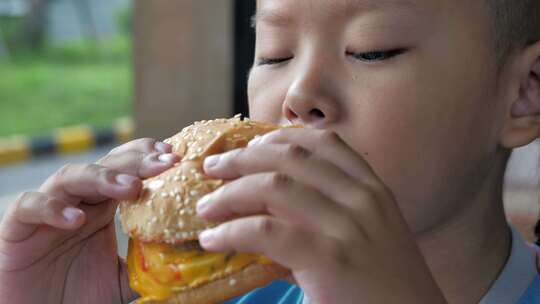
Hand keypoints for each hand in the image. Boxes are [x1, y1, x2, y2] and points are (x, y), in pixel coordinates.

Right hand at [0, 139, 179, 303]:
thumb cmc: (78, 294)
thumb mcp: (123, 280)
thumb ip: (149, 268)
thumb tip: (189, 263)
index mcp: (103, 208)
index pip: (126, 170)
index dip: (147, 158)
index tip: (175, 157)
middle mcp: (78, 202)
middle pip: (105, 167)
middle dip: (136, 162)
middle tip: (164, 165)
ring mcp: (48, 211)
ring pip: (70, 177)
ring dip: (102, 177)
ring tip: (131, 187)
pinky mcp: (17, 227)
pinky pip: (29, 206)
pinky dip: (51, 208)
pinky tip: (76, 219)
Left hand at [196, 129, 446, 303]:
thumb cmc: (385, 285)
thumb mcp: (370, 234)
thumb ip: (332, 211)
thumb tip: (273, 203)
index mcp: (372, 189)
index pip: (323, 143)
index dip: (278, 138)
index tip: (249, 146)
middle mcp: (362, 198)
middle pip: (290, 158)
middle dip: (243, 158)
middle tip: (213, 167)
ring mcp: (347, 226)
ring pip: (273, 187)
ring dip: (229, 193)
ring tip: (205, 206)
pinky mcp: (330, 258)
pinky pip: (266, 232)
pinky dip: (231, 231)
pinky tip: (213, 239)